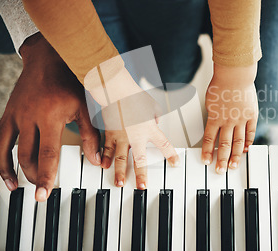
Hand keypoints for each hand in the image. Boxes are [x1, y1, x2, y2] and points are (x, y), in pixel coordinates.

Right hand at [0, 33, 100, 200]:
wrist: (49, 56)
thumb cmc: (70, 80)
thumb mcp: (86, 105)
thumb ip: (91, 135)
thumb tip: (97, 161)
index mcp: (50, 116)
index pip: (48, 154)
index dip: (46, 176)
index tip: (44, 194)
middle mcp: (29, 116)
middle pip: (26, 155)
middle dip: (32, 175)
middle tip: (39, 188)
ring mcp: (15, 114)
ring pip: (6, 148)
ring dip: (7, 169)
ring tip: (13, 185)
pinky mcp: (8, 112)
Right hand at [86, 66, 179, 186]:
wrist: (116, 90)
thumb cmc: (134, 95)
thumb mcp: (152, 106)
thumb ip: (155, 117)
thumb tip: (154, 122)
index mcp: (149, 129)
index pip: (163, 145)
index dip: (170, 155)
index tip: (175, 164)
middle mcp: (136, 136)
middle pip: (140, 160)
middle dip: (141, 175)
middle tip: (142, 187)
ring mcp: (121, 136)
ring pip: (121, 159)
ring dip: (120, 173)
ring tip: (120, 184)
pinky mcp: (109, 133)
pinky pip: (106, 148)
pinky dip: (104, 158)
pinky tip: (103, 166)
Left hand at [201, 63, 258, 173]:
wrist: (235, 74)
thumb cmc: (221, 85)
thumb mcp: (210, 102)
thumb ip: (213, 115)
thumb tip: (214, 126)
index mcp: (215, 117)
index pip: (209, 139)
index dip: (207, 151)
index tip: (206, 161)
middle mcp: (227, 120)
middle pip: (223, 144)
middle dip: (221, 159)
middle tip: (219, 171)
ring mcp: (241, 119)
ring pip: (237, 142)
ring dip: (234, 156)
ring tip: (232, 166)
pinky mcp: (251, 115)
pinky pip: (250, 133)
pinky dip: (247, 143)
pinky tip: (245, 150)